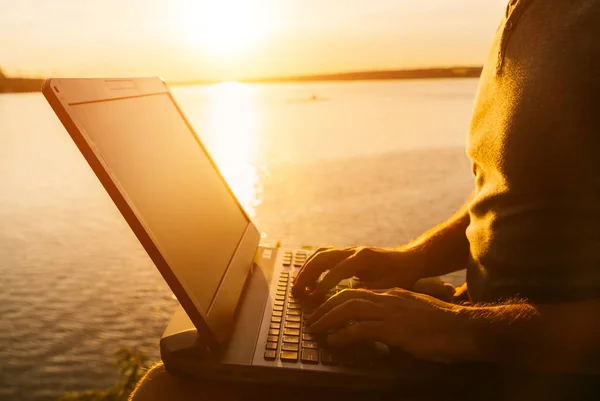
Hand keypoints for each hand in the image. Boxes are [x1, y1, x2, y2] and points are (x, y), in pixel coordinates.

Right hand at [292, 247, 422, 298]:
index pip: (336, 271)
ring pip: (320, 254)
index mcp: (363, 259)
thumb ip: (366, 294)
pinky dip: (313, 265)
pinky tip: (310, 280)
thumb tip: (345, 305)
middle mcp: (353, 251)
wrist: (410, 259)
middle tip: (297, 291)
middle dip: (307, 274)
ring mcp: (350, 250)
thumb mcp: (387, 288)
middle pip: (322, 257)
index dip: (323, 286)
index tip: (314, 300)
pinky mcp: (348, 253)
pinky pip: (325, 255)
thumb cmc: (401, 275)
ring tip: (299, 286)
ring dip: (307, 268)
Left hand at [305, 288, 468, 362]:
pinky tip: (333, 341)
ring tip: (316, 328)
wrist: (466, 328)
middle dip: (325, 306)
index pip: (356, 291)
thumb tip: (380, 324)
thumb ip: (396, 313)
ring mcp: (391, 313)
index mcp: (392, 294)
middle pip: (346, 296)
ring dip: (328, 318)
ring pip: (349, 308)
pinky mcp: (395, 329)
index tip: (324, 308)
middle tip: (313, 318)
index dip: (336, 299)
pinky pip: (361, 329)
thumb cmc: (443, 325)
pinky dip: (343, 335)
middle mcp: (388, 298)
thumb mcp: (415, 312)